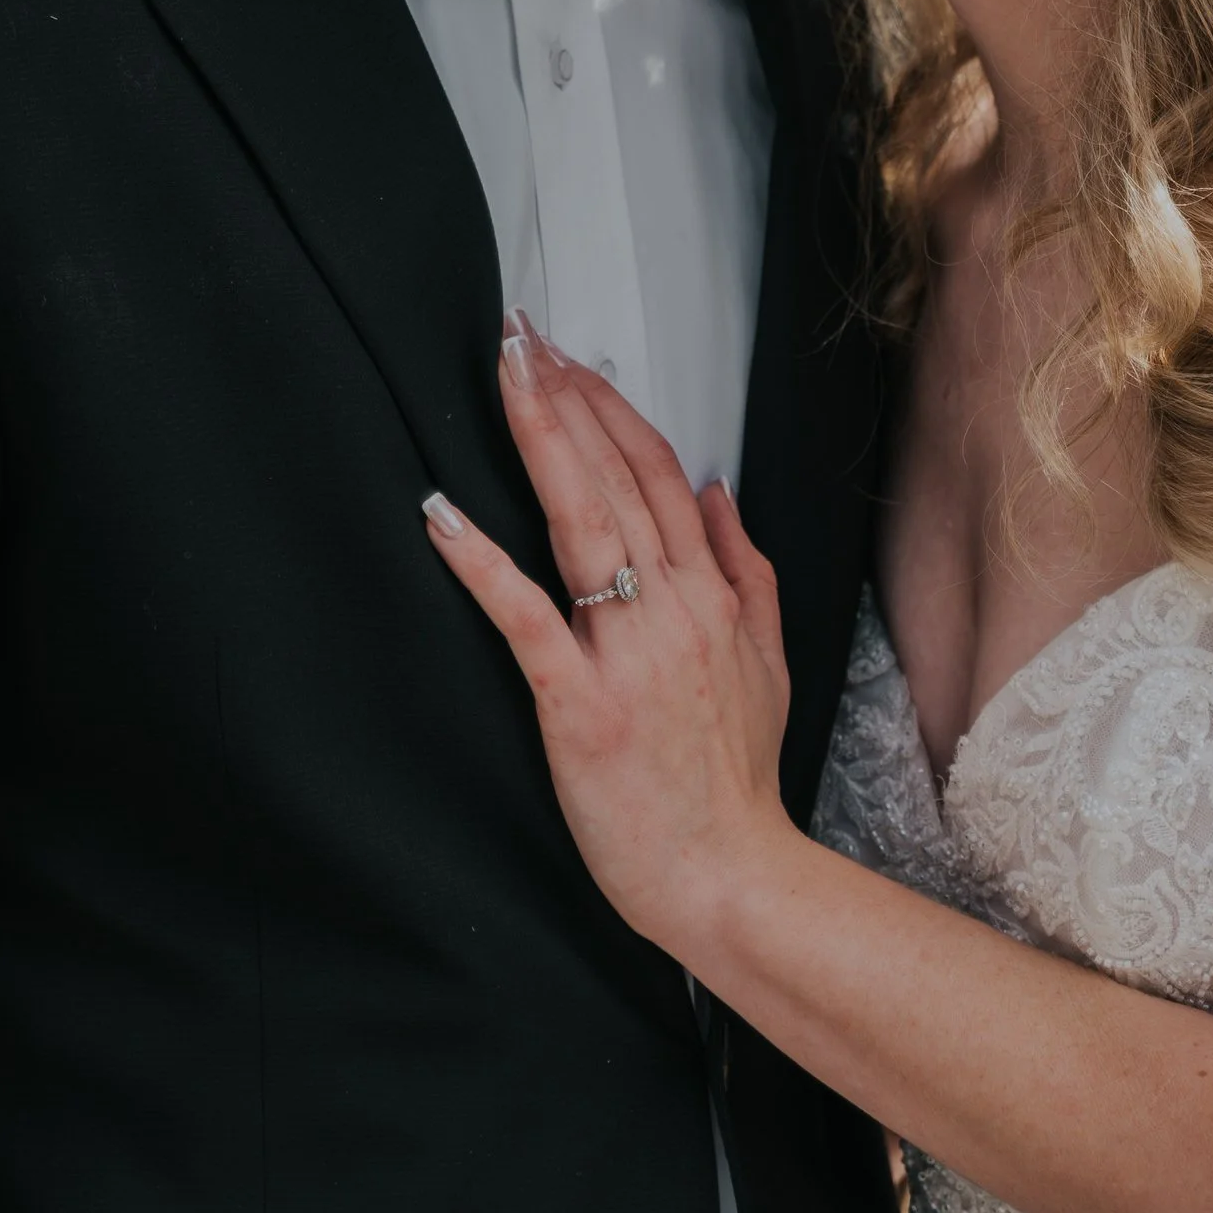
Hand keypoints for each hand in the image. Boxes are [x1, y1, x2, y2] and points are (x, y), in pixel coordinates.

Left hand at [421, 316, 798, 966]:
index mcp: (711, 596)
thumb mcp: (768, 659)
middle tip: (520, 333)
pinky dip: (484, 564)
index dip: (609, 405)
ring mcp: (629, 654)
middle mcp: (674, 609)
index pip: (660, 472)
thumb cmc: (734, 782)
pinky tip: (443, 516)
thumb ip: (746, 568)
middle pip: (617, 476)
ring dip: (540, 439)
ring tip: (505, 376)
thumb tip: (721, 489)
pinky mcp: (581, 706)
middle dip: (566, 396)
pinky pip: (527, 620)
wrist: (730, 879)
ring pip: (581, 522)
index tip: (567, 355)